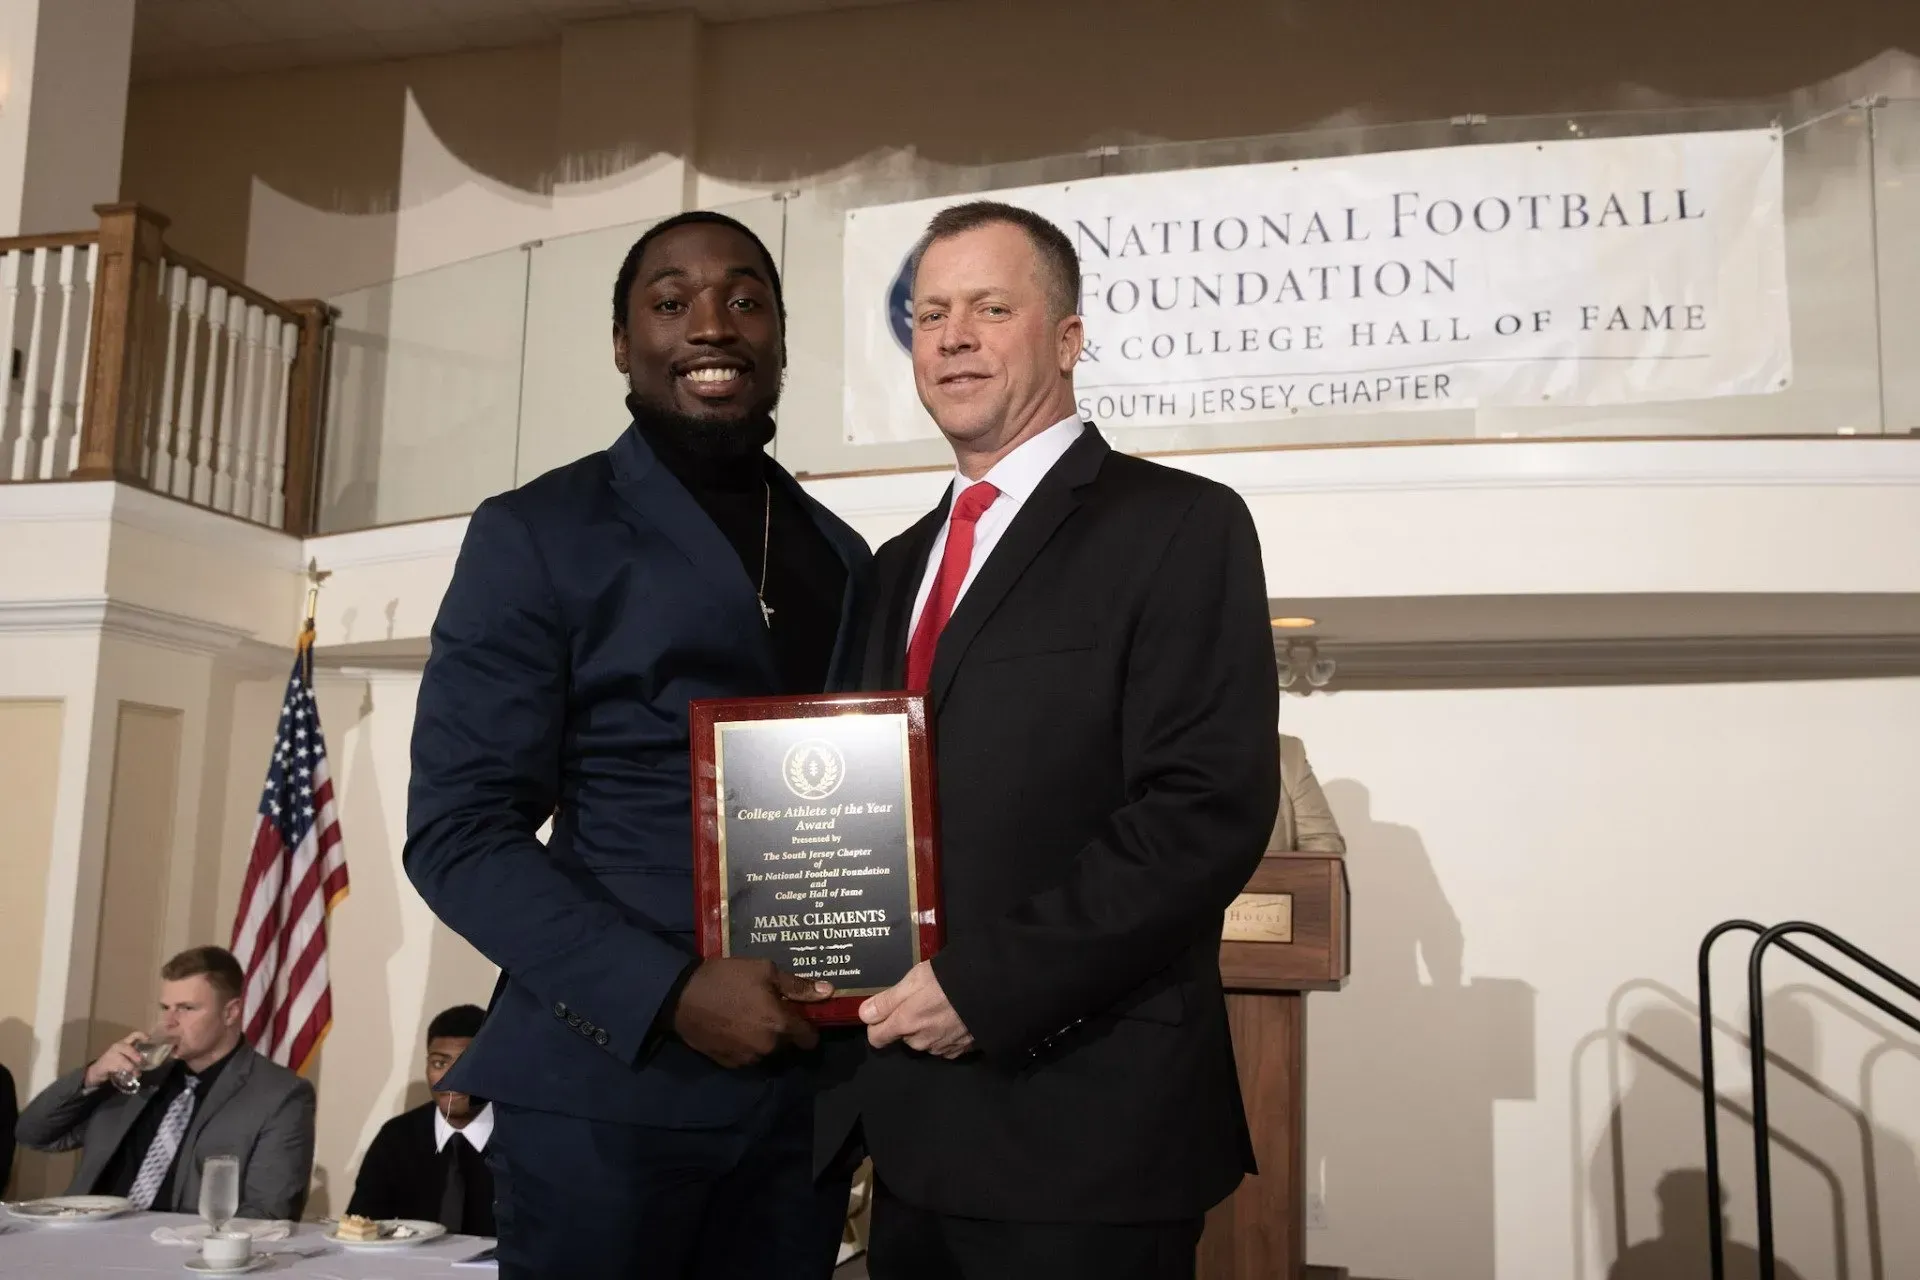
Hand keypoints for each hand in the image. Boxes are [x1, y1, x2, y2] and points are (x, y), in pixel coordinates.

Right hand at [83, 1032, 145, 1089]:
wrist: (99, 1069)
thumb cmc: (116, 1061)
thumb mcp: (126, 1056)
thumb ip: (136, 1056)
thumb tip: (148, 1062)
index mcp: (124, 1043)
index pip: (133, 1035)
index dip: (141, 1035)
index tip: (149, 1039)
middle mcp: (117, 1046)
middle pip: (127, 1048)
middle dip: (134, 1054)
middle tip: (140, 1061)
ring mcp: (110, 1054)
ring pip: (122, 1059)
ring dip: (130, 1066)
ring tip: (136, 1072)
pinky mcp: (105, 1064)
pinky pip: (116, 1067)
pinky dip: (122, 1071)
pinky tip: (127, 1073)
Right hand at [671, 958, 830, 1068]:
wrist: (681, 997)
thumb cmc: (726, 979)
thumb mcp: (764, 971)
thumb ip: (797, 985)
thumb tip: (828, 991)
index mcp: (780, 1025)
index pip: (810, 1039)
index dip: (809, 1027)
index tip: (802, 1016)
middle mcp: (768, 1048)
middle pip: (788, 1045)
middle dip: (784, 1031)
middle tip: (770, 1009)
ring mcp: (747, 1059)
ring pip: (767, 1052)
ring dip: (765, 1039)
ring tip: (749, 1017)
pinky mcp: (729, 1063)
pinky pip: (747, 1056)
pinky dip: (746, 1045)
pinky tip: (734, 1027)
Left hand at [860, 961, 972, 1057]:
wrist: (989, 991)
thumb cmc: (948, 980)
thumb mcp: (913, 981)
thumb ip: (887, 1000)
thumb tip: (864, 1015)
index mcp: (906, 1024)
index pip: (877, 1038)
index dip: (878, 1025)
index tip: (886, 1012)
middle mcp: (921, 1042)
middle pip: (903, 1037)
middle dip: (908, 1023)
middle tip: (923, 1000)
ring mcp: (942, 1048)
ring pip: (925, 1041)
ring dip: (928, 1029)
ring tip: (943, 1006)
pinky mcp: (961, 1050)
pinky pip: (944, 1046)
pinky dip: (946, 1035)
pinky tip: (956, 1017)